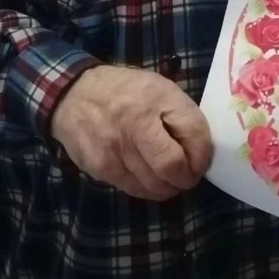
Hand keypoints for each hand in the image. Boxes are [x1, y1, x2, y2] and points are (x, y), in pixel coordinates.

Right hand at [50, 65, 211, 200]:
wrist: (75, 95)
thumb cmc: (127, 90)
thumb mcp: (161, 89)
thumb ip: (183, 116)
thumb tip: (201, 151)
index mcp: (156, 100)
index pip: (192, 137)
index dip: (202, 156)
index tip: (201, 159)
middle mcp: (134, 126)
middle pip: (171, 169)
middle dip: (186, 178)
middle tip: (188, 175)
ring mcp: (115, 150)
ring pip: (153, 186)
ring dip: (168, 187)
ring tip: (170, 178)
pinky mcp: (100, 169)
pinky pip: (133, 189)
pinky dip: (147, 189)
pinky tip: (149, 178)